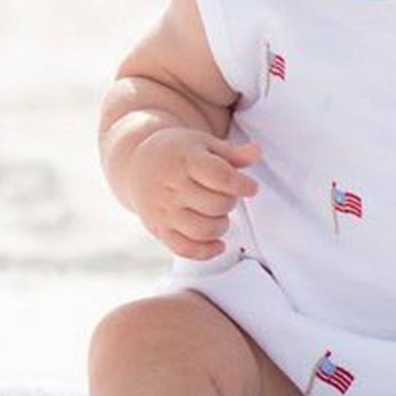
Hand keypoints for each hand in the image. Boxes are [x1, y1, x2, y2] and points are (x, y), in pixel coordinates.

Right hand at [125, 128, 260, 259]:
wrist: (137, 165)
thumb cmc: (180, 153)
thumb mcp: (204, 144)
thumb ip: (233, 153)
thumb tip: (258, 151)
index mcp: (186, 161)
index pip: (221, 177)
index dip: (242, 185)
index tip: (251, 187)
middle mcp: (172, 187)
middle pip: (216, 205)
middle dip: (231, 202)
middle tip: (229, 196)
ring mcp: (164, 211)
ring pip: (203, 230)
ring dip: (222, 226)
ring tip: (221, 215)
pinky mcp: (159, 230)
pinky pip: (185, 249)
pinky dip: (207, 251)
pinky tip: (219, 243)